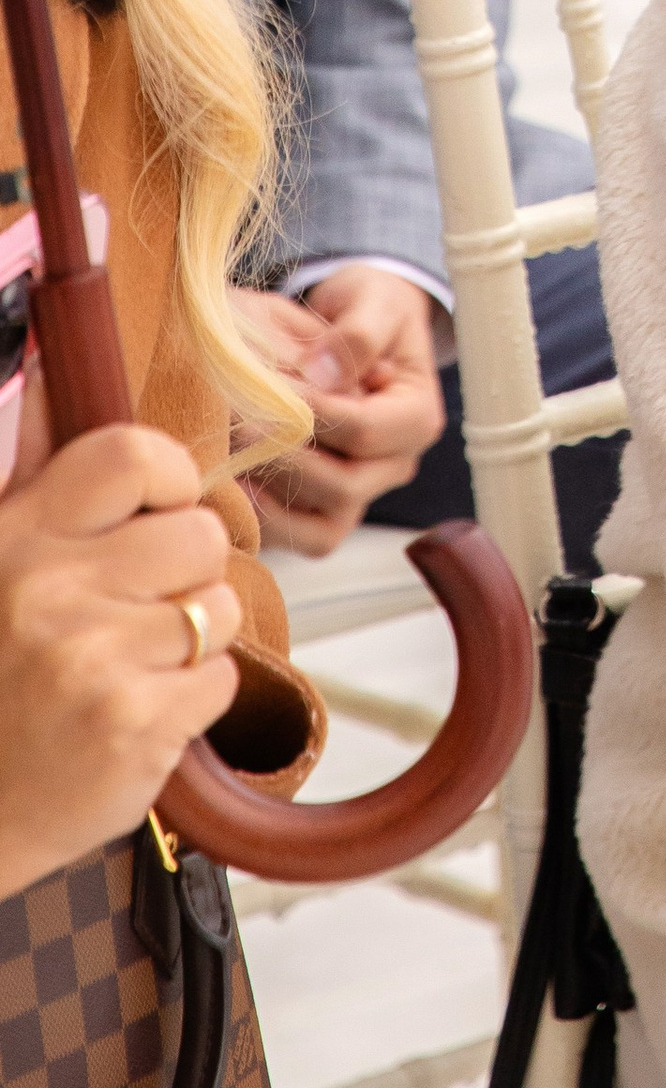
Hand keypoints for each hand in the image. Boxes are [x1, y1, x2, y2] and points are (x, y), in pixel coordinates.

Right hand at [0, 417, 241, 899]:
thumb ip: (39, 472)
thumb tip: (56, 359)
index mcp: (18, 538)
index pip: (132, 455)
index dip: (170, 478)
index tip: (160, 511)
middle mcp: (51, 592)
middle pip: (200, 533)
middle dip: (188, 572)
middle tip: (138, 611)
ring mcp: (93, 661)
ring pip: (219, 607)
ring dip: (193, 639)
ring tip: (130, 667)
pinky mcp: (135, 727)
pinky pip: (222, 679)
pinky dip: (194, 700)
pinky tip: (136, 713)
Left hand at [230, 270, 444, 558]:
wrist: (355, 326)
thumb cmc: (368, 310)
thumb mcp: (373, 302)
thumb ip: (357, 333)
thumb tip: (324, 373)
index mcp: (417, 417)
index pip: (365, 431)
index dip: (313, 414)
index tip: (269, 389)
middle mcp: (395, 464)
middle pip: (344, 485)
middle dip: (284, 456)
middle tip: (236, 423)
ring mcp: (362, 493)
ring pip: (322, 525)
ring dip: (271, 492)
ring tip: (231, 453)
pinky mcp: (326, 511)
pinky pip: (299, 537)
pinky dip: (263, 520)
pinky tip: (232, 481)